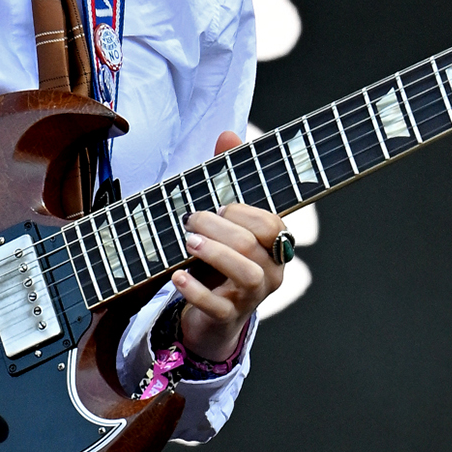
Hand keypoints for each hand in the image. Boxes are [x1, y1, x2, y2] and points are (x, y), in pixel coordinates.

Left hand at [171, 130, 287, 362]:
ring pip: (246, 273)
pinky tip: (176, 275)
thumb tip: (228, 133)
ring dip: (214, 253)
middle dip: (221, 227)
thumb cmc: (220, 257)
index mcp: (275, 244)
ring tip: (188, 241)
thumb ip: (227, 177)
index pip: (271, 223)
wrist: (210, 313)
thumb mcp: (224, 219)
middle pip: (255, 244)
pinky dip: (195, 289)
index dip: (243, 211)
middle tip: (191, 219)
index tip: (218, 205)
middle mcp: (272, 271)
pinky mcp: (228, 317)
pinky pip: (217, 305)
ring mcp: (252, 297)